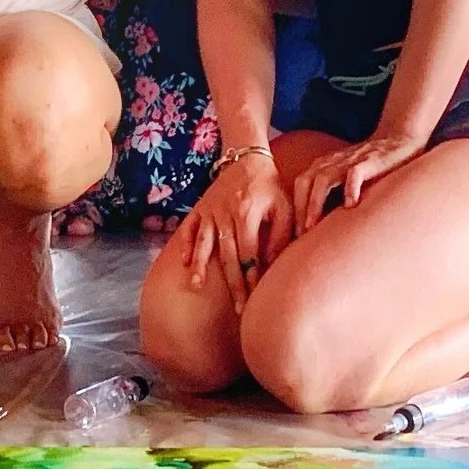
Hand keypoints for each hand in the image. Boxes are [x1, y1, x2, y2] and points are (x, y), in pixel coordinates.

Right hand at [180, 150, 291, 306]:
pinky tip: (185, 263)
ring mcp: (210, 211)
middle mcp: (226, 214)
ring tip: (196, 287)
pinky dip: (186, 245)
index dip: (253, 278)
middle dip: (234, 284)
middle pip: (228, 255)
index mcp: (247, 213)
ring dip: (200, 266)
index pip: (250, 254)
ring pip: (203, 242)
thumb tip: (276, 264)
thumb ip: (282, 234)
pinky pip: (189, 228)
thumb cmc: (270, 186)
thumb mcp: (284, 206)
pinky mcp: (200, 208)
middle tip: (240, 309)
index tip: (256, 299)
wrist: (246, 158)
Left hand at [291, 129, 426, 228]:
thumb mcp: (347, 180)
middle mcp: (332, 162)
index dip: (293, 211)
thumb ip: (335, 197)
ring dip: (315, 202)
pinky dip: (350, 188)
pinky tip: (350, 205)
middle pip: (304, 182)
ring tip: (313, 226)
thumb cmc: (372, 168)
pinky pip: (355, 173)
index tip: (292, 236)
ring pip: (323, 179)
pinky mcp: (370, 161)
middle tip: (298, 236)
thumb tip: (322, 230)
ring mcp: (350, 160)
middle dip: (299, 209)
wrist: (399, 140)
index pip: (299, 188)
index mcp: (324, 166)